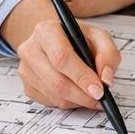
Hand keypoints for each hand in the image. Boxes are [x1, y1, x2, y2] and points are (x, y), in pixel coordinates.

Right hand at [0, 0, 122, 109]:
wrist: (56, 39)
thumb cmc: (77, 38)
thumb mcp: (99, 37)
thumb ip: (108, 55)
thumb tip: (106, 80)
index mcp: (47, 31)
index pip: (61, 57)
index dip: (81, 76)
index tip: (99, 89)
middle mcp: (30, 49)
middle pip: (56, 81)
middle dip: (82, 95)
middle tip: (99, 99)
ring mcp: (25, 69)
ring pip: (53, 95)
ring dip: (77, 101)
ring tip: (91, 96)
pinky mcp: (27, 85)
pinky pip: (49, 102)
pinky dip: (68, 102)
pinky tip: (77, 94)